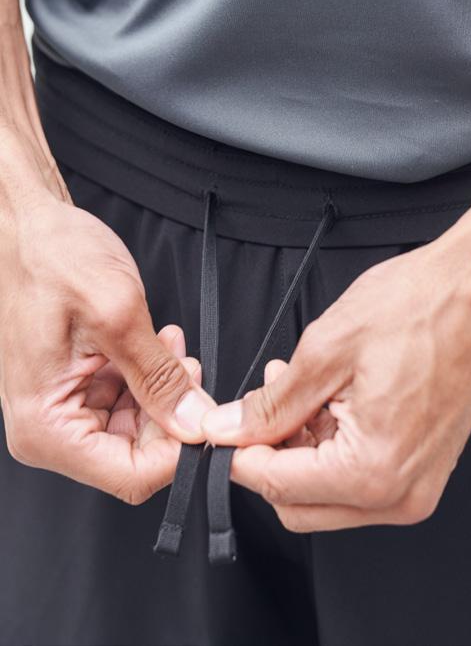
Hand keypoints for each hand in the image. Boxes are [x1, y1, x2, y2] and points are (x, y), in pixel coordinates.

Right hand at [0, 196, 212, 503]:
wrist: (27, 228)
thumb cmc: (52, 259)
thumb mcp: (117, 315)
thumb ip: (159, 377)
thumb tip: (195, 423)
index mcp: (46, 426)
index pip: (130, 476)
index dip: (180, 453)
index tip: (209, 417)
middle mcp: (50, 429)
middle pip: (137, 457)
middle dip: (174, 416)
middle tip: (189, 369)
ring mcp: (65, 411)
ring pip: (140, 431)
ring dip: (166, 393)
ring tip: (170, 345)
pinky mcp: (79, 391)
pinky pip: (129, 405)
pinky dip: (152, 380)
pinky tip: (159, 346)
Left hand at [202, 136, 470, 530]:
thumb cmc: (420, 309)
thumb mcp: (325, 351)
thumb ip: (270, 404)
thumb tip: (229, 430)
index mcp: (374, 470)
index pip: (277, 486)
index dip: (237, 456)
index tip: (221, 429)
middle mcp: (399, 493)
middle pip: (300, 503)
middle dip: (268, 456)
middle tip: (256, 408)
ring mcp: (414, 484)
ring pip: (325, 492)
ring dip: (297, 448)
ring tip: (291, 390)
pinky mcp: (419, 466)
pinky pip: (355, 476)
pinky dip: (327, 445)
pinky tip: (320, 399)